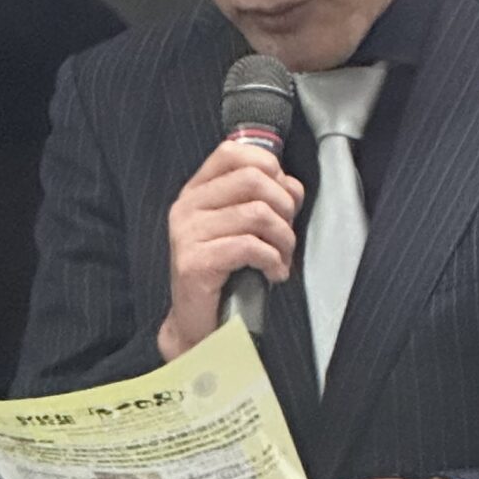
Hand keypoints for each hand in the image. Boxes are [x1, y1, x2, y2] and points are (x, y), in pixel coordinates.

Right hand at [158, 141, 304, 361]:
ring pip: (257, 214)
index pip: (232, 152)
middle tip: (287, 234)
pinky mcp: (194, 263)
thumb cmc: (227, 273)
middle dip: (284, 206)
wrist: (199, 326)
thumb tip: (292, 186)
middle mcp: (186, 207)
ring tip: (284, 258)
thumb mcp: (244, 227)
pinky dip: (273, 261)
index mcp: (196, 191)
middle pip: (252, 179)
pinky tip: (275, 274)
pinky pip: (249, 246)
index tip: (282, 195)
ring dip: (284, 239)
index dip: (268, 167)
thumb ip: (266, 199)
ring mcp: (187, 234)